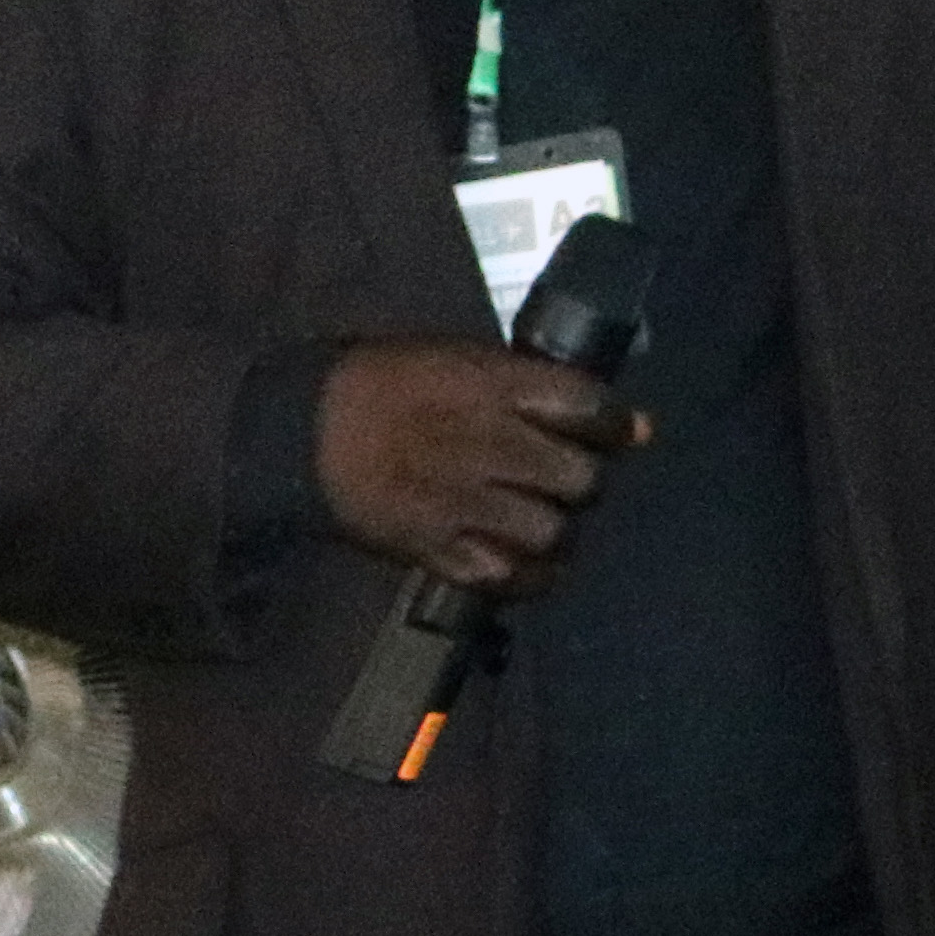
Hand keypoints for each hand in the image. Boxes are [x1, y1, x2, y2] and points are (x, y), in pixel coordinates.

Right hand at [315, 338, 643, 595]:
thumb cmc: (381, 383)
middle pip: (582, 479)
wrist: (301, 429)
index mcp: (494, 387)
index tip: (616, 432)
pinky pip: (512, 576)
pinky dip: (528, 574)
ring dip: (556, 529)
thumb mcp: (457, 359)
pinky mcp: (440, 549)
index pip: (592, 411)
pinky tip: (520, 559)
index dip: (615, 426)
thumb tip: (633, 424)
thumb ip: (537, 388)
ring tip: (537, 520)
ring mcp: (464, 502)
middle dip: (581, 481)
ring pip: (554, 532)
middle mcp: (489, 445)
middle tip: (562, 479)